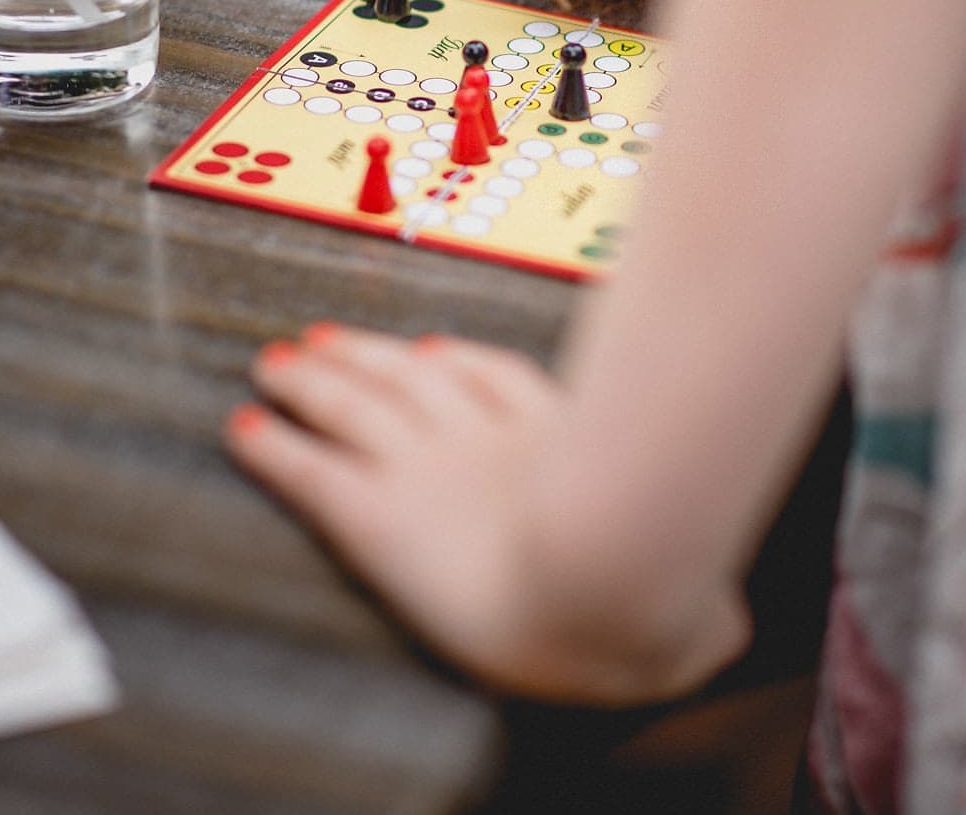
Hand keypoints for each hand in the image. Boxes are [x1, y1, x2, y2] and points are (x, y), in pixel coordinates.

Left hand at [225, 325, 748, 701]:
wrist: (602, 577)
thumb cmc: (655, 595)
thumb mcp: (693, 604)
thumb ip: (697, 611)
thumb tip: (721, 626)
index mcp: (561, 449)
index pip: (499, 385)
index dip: (457, 364)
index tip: (429, 351)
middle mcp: (486, 445)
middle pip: (414, 380)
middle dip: (371, 356)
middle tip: (330, 339)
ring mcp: (428, 471)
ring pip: (355, 407)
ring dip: (313, 380)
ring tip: (278, 362)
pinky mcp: (375, 515)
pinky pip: (310, 473)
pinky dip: (274, 446)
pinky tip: (244, 429)